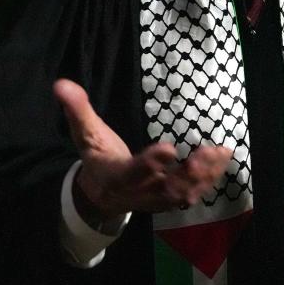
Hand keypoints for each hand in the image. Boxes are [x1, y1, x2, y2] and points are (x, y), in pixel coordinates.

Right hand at [53, 79, 231, 219]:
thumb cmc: (97, 157)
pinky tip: (222, 158)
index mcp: (116, 176)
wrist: (101, 194)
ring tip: (219, 153)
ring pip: (182, 193)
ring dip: (203, 176)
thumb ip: (77, 110)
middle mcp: (138, 192)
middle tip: (204, 153)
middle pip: (164, 188)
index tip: (168, 148)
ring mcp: (155, 200)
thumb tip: (61, 84)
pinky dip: (209, 179)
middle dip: (186, 173)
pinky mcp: (169, 200)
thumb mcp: (85, 134)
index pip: (133, 172)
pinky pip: (191, 193)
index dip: (150, 164)